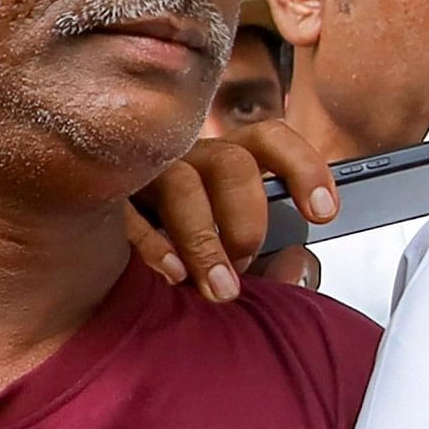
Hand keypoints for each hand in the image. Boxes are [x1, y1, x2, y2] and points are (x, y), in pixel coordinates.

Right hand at [132, 122, 334, 301]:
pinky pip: (126, 210)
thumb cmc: (191, 262)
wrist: (113, 278)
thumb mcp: (239, 262)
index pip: (270, 140)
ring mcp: (142, 171)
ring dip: (205, 240)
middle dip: (248, 219)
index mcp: (227, 162)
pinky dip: (154, 243)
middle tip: (248, 262)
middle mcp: (187, 157)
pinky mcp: (103, 197)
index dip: (303, 168)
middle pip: (231, 163)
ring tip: (220, 288)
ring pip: (181, 183)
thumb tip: (301, 263)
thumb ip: (277, 265)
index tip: (326, 213)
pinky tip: (174, 274)